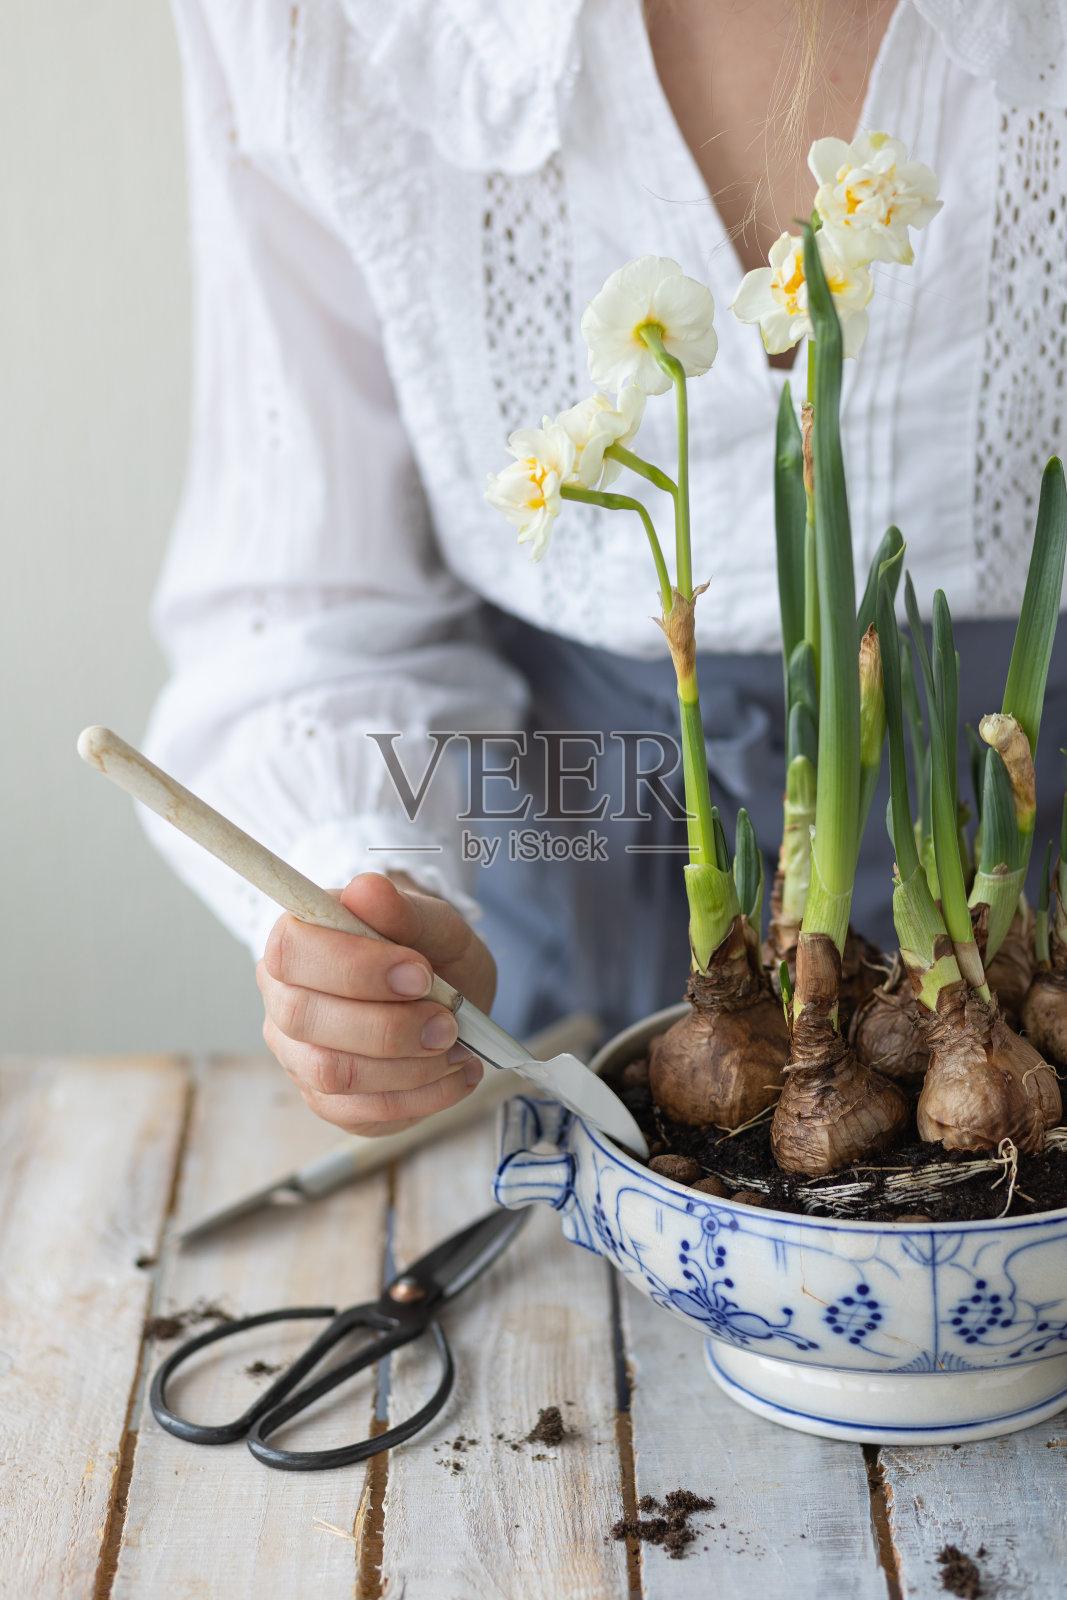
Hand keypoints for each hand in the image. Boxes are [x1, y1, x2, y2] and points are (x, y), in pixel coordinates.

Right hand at [257, 872, 495, 1135]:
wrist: (444, 993)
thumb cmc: (428, 951)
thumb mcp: (434, 922)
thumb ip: (404, 908)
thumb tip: (367, 889)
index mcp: (295, 940)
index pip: (292, 952)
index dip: (355, 967)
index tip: (419, 973)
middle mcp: (283, 999)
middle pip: (305, 1019)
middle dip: (387, 1026)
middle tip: (448, 1021)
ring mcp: (298, 1055)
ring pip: (332, 1073)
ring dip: (407, 1067)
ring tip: (456, 1047)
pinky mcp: (327, 1099)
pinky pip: (361, 1112)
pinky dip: (421, 1098)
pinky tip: (455, 1074)